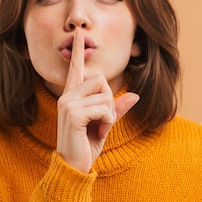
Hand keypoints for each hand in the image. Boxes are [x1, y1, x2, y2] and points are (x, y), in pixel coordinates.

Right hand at [56, 28, 139, 172]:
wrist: (74, 167)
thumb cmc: (86, 146)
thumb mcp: (105, 125)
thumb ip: (116, 109)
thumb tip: (135, 95)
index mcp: (72, 96)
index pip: (76, 68)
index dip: (79, 50)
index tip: (78, 33)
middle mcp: (67, 96)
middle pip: (101, 80)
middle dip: (109, 101)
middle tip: (101, 121)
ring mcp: (67, 103)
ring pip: (104, 95)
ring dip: (109, 115)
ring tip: (98, 128)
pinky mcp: (73, 114)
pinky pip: (103, 108)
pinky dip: (108, 121)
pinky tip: (98, 132)